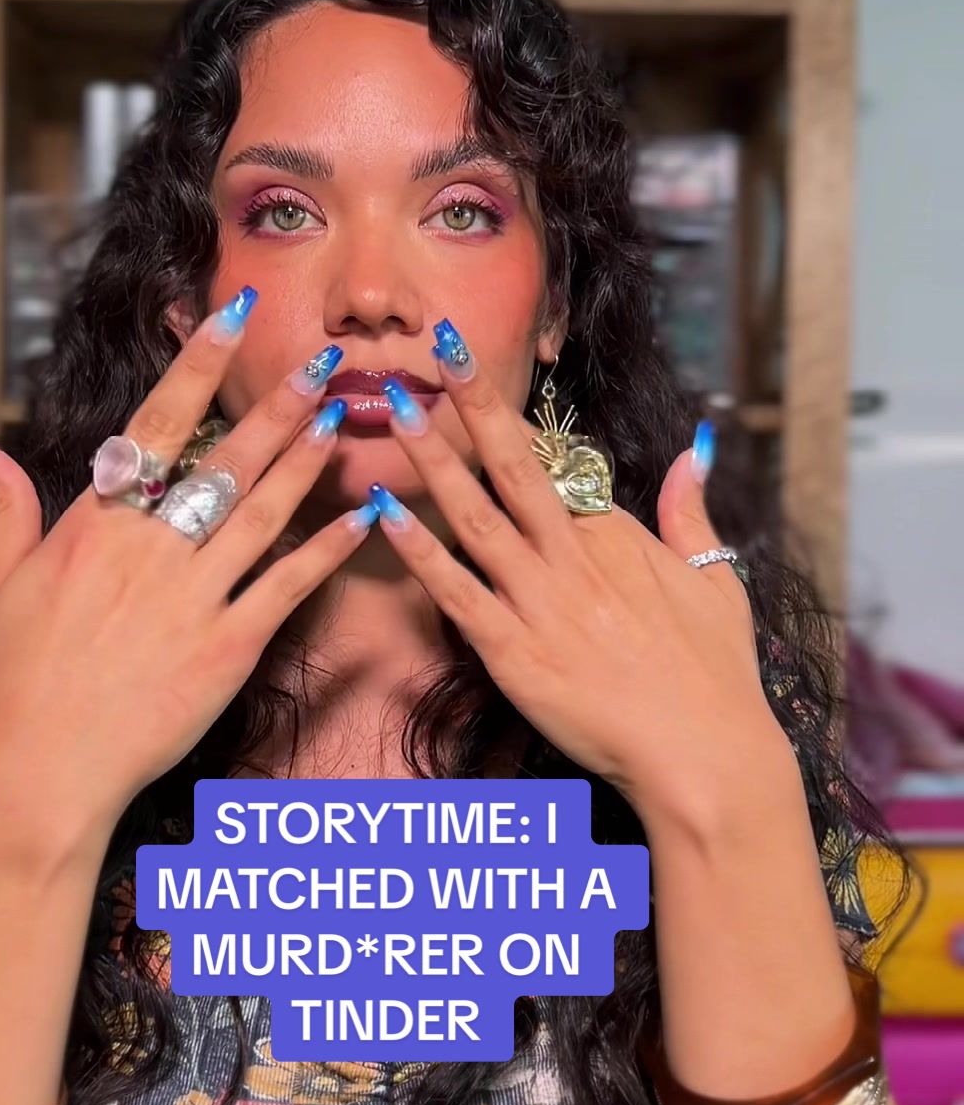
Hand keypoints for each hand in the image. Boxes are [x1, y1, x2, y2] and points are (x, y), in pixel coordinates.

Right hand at [0, 300, 370, 835]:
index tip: (232, 318)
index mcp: (96, 526)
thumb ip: (5, 504)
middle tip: (323, 361)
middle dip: (278, 404)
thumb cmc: (14, 682)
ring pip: (263, 514)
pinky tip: (363, 516)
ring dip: (307, 461)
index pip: (154, 425)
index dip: (198, 367)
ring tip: (343, 418)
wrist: (41, 770)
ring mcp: (193, 599)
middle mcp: (150, 550)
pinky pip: (287, 588)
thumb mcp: (0, 583)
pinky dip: (327, 551)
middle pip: (225, 461)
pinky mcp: (227, 650)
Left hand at [370, 336, 797, 832]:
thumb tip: (696, 450)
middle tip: (435, 348)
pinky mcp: (515, 656)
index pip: (554, 465)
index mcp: (618, 538)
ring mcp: (541, 605)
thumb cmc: (717, 677)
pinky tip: (385, 515)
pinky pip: (458, 595)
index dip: (510, 418)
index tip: (473, 372)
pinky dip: (421, 552)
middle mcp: (574, 559)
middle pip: (513, 467)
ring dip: (433, 463)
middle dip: (472, 404)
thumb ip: (694, 515)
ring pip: (476, 518)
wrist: (706, 756)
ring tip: (398, 410)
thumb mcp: (718, 583)